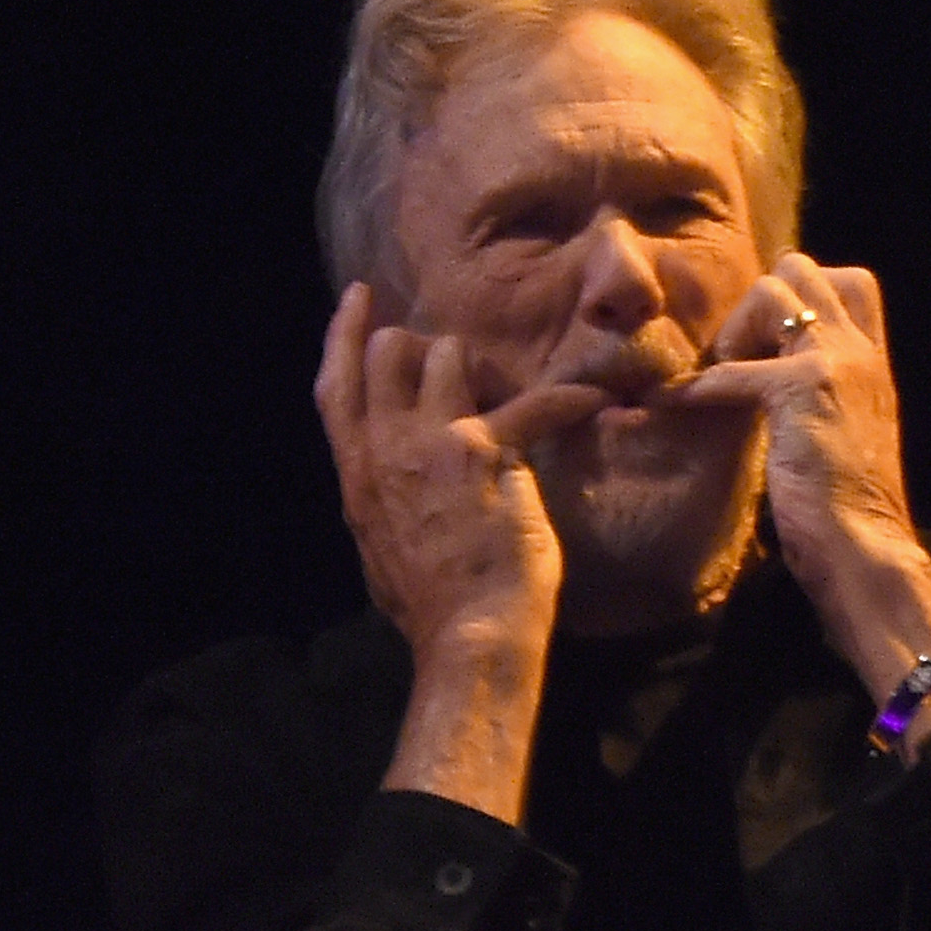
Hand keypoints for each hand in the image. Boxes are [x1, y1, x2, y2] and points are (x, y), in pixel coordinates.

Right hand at [316, 282, 602, 659]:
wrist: (466, 633)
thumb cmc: (430, 606)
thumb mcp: (379, 545)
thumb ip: (380, 500)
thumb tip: (389, 485)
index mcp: (355, 474)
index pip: (334, 387)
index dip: (344, 334)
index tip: (359, 296)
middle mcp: (383, 448)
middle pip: (388, 353)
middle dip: (424, 345)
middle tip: (458, 365)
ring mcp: (429, 443)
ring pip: (447, 354)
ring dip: (482, 365)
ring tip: (509, 392)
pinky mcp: (484, 452)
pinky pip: (532, 403)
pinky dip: (569, 399)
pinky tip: (595, 398)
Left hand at [680, 253, 922, 591]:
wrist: (866, 549)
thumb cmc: (850, 511)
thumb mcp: (846, 435)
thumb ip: (824, 399)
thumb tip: (772, 383)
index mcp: (874, 365)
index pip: (851, 283)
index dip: (802, 295)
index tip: (770, 342)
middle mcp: (861, 353)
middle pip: (805, 269)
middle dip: (760, 301)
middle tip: (741, 357)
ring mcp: (836, 364)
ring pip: (773, 291)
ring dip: (736, 330)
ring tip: (725, 377)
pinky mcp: (802, 389)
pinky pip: (731, 369)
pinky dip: (694, 387)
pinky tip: (669, 404)